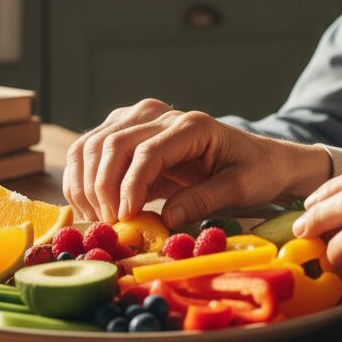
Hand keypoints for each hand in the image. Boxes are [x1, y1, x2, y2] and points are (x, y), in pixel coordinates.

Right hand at [62, 97, 331, 228]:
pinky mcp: (127, 133)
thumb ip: (205, 201)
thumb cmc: (254, 172)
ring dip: (86, 183)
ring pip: (94, 143)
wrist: (259, 159)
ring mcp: (140, 120)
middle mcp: (161, 115)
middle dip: (103, 187)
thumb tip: (165, 220)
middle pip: (114, 143)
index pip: (147, 150)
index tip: (125, 218)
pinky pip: (92, 150)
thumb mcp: (240, 189)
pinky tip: (91, 208)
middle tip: (109, 226)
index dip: (130, 185)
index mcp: (193, 125)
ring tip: (99, 220)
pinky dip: (82, 178)